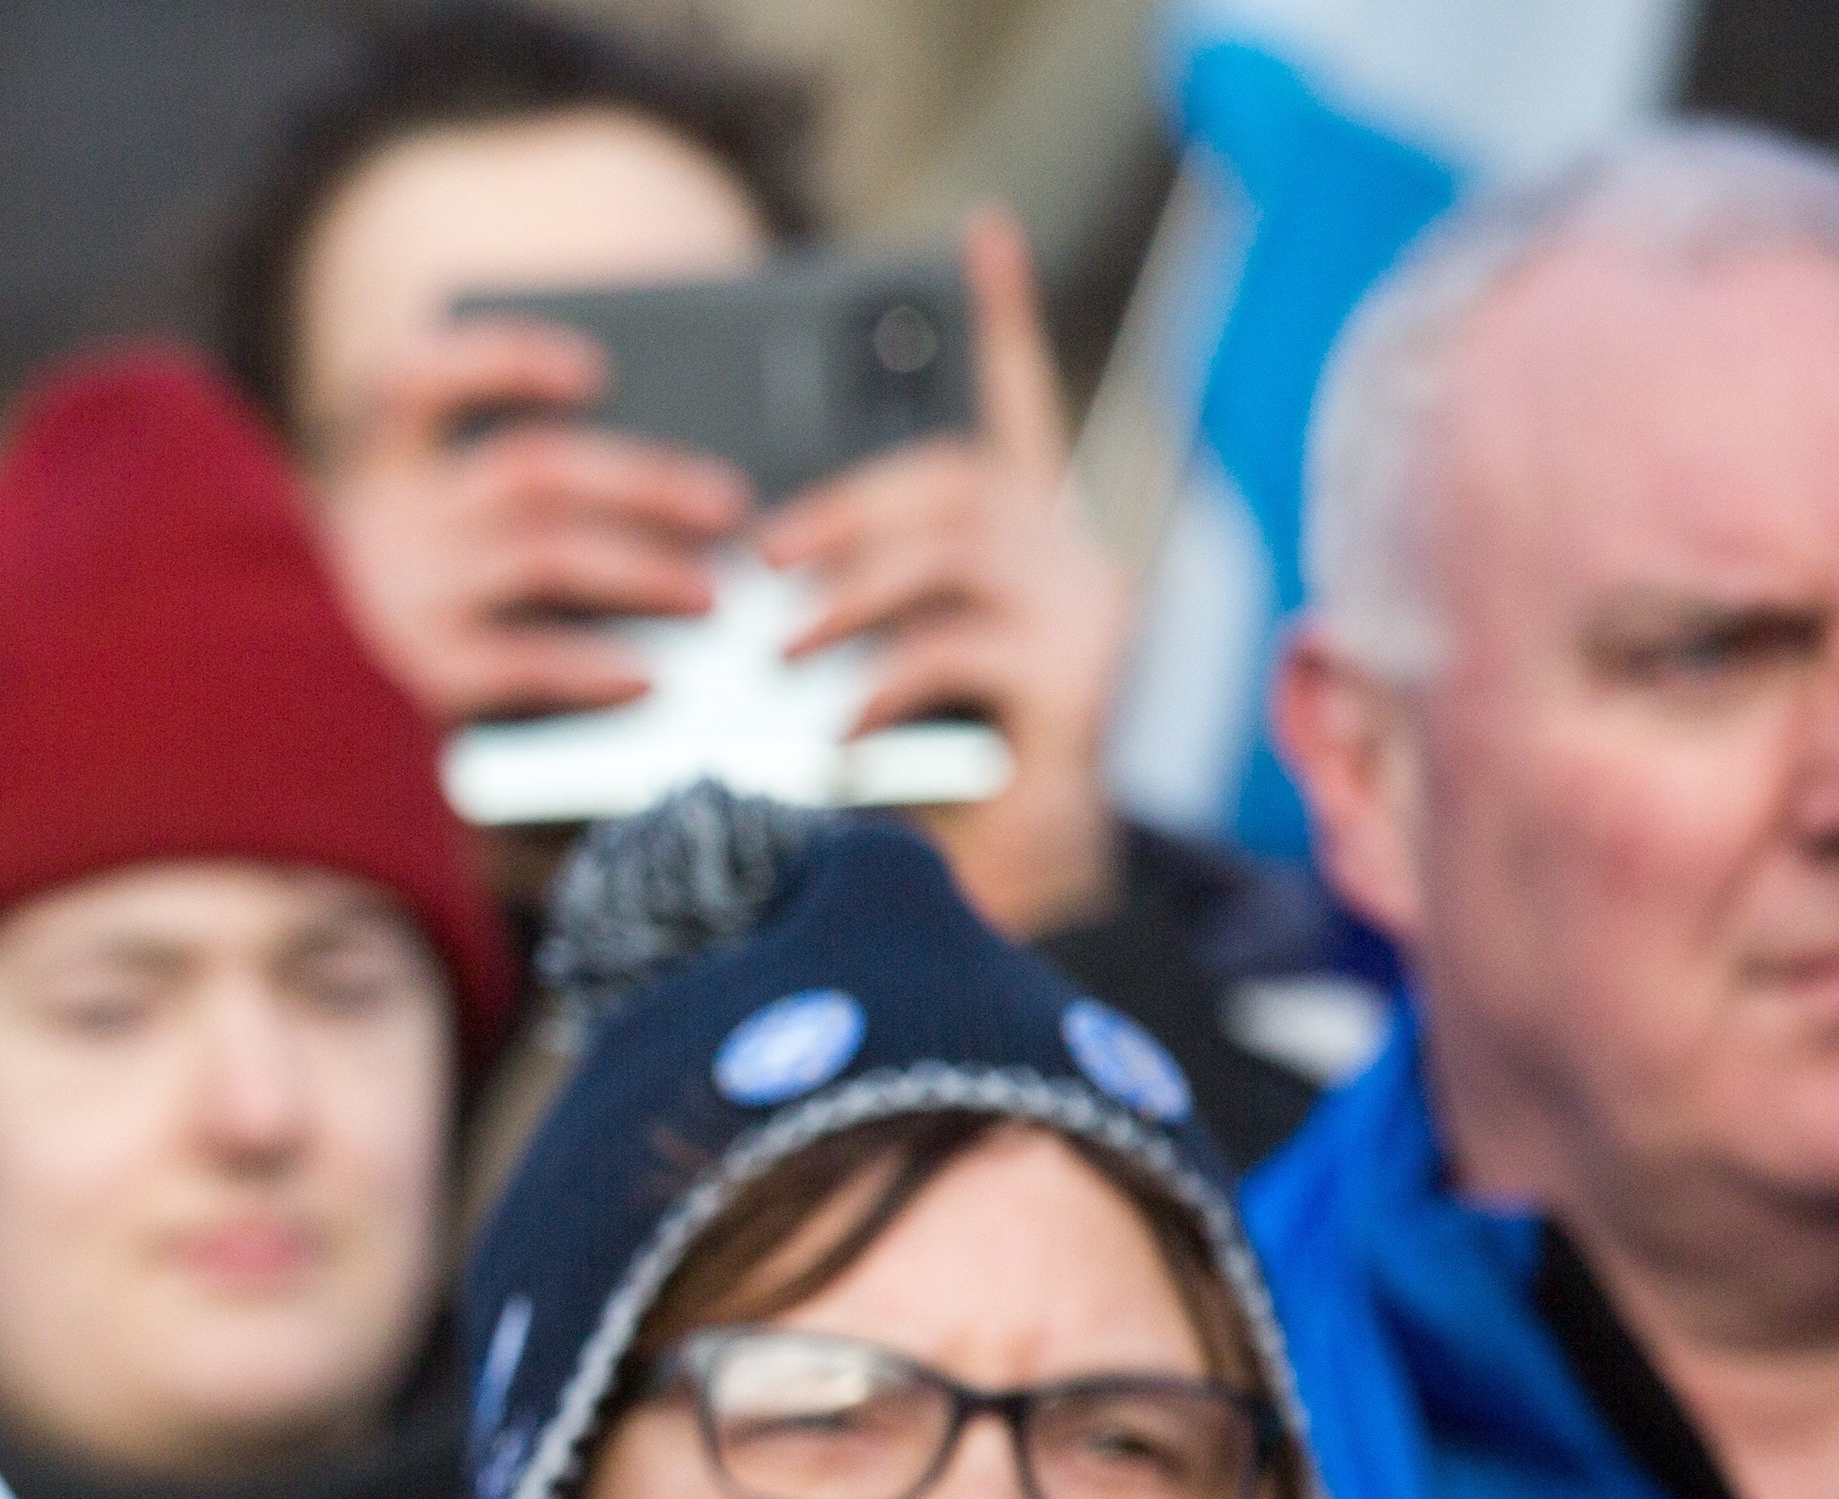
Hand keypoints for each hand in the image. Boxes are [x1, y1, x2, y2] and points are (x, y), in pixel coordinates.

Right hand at [304, 312, 749, 726]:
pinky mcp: (408, 679)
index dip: (507, 360)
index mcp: (364, 475)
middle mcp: (378, 522)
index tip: (592, 373)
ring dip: (645, 569)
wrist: (259, 739)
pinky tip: (645, 682)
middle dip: (646, 480)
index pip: (417, 379)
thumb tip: (614, 515)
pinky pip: (524, 661)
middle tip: (728, 507)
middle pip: (537, 466)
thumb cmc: (335, 647)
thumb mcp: (375, 561)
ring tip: (710, 597)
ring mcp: (396, 599)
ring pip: (551, 552)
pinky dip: (593, 668)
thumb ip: (451, 522)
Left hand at [759, 210, 1130, 936]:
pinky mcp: (1077, 683)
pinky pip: (959, 645)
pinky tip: (835, 732)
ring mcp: (1087, 617)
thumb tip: (751, 575)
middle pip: (956, 477)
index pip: (1017, 413)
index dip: (998, 325)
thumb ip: (850, 619)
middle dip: (846, 506)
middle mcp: (1075, 564)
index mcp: (1030, 551)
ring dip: (846, 592)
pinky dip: (878, 684)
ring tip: (776, 647)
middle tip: (759, 557)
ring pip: (952, 546)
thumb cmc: (932, 808)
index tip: (981, 236)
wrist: (1018, 921)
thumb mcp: (879, 693)